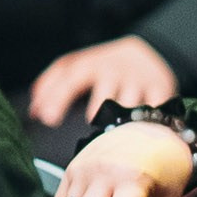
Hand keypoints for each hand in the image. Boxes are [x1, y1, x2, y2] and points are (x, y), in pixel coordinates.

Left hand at [27, 35, 178, 128]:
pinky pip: (154, 113)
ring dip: (121, 127)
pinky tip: (140, 139)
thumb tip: (34, 112)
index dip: (57, 99)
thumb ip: (51, 86)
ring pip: (129, 108)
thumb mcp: (76, 67)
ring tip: (114, 144)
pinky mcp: (162, 91)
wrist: (149, 52)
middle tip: (88, 138)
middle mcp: (115, 71)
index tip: (47, 120)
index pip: (71, 80)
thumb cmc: (103, 68)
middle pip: (103, 98)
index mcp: (91, 64)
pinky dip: (148, 126)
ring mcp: (139, 81)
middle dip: (94, 115)